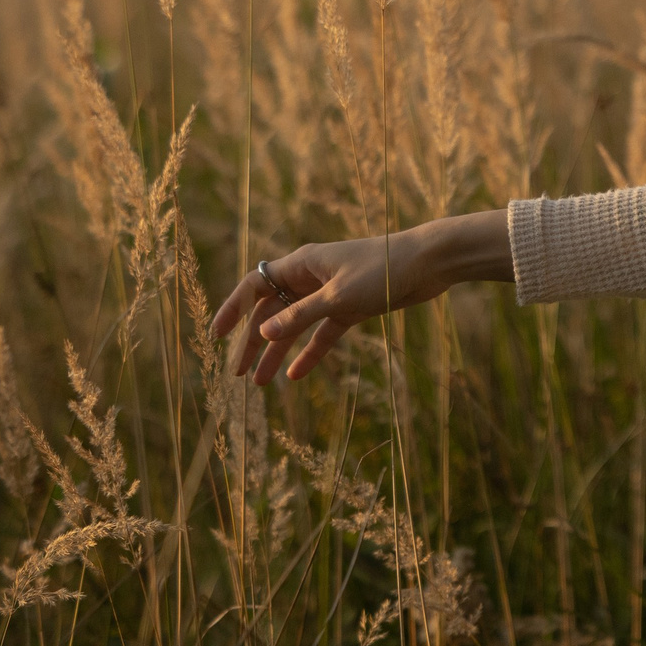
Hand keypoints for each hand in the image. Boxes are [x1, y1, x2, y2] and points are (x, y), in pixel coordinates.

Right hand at [210, 210, 512, 383]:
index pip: (254, 286)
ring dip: (277, 351)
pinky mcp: (352, 306)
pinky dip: (310, 352)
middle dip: (252, 341)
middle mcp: (311, 277)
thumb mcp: (338, 297)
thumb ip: (300, 316)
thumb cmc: (383, 270)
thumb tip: (262, 334)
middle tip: (237, 372)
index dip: (233, 309)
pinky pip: (323, 333)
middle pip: (271, 310)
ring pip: (295, 325)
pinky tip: (295, 375)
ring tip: (260, 383)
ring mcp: (331, 293)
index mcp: (301, 264)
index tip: (217, 336)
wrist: (429, 263)